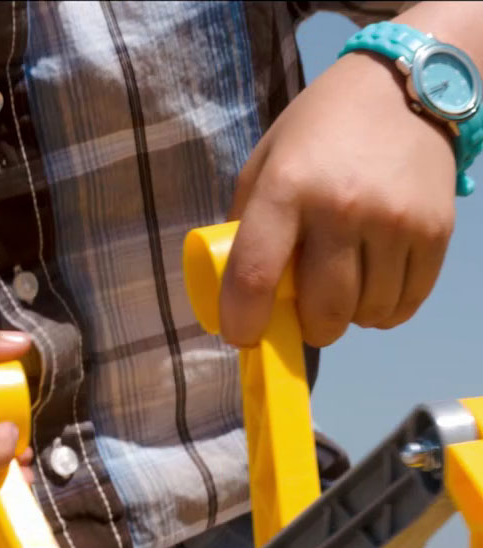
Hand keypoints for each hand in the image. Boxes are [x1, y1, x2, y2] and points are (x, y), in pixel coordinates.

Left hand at [220, 51, 456, 347]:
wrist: (402, 86)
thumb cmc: (317, 130)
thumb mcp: (265, 162)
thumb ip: (246, 223)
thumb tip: (237, 290)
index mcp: (287, 187)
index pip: (256, 276)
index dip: (243, 321)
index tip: (242, 335)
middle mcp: (342, 207)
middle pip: (322, 310)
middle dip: (307, 329)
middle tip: (304, 316)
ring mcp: (395, 221)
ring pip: (366, 314)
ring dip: (347, 319)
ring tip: (342, 292)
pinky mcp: (436, 232)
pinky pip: (405, 304)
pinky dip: (384, 312)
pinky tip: (373, 291)